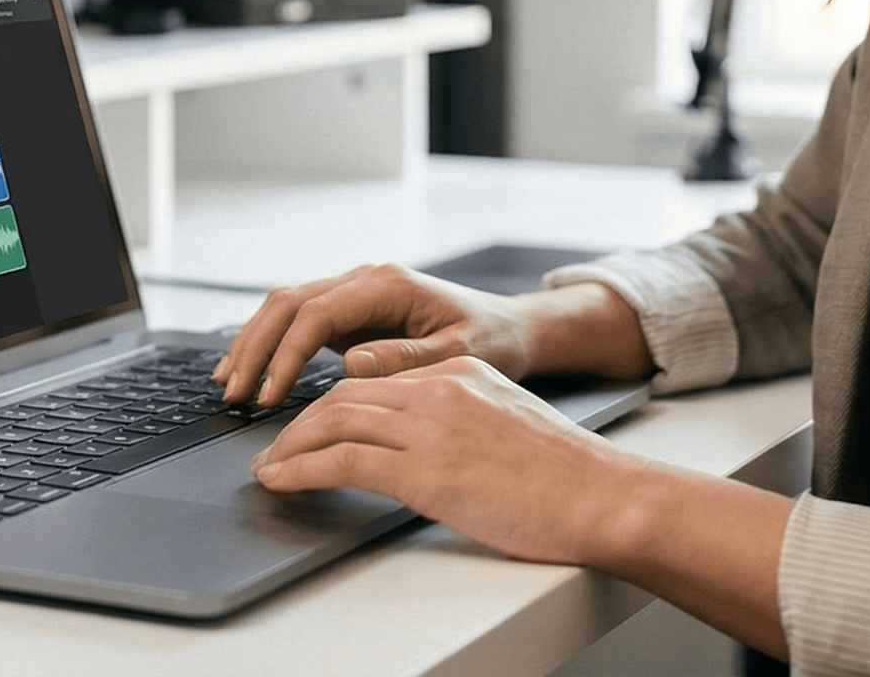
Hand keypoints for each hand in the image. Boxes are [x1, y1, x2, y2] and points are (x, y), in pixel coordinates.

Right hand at [211, 263, 555, 405]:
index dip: (286, 354)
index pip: (317, 313)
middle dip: (255, 347)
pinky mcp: (348, 313)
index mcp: (387, 284)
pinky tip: (251, 373)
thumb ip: (409, 359)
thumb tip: (354, 364)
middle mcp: (363, 281)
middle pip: (288, 303)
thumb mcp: (462, 355)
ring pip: (284, 308)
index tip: (270, 394)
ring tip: (229, 385)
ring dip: (253, 344)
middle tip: (233, 393)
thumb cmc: (491, 341)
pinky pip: (297, 323)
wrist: (507, 328)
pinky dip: (270, 346)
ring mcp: (353, 294)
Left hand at [248, 356, 637, 564]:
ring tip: (267, 470)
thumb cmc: (566, 477)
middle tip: (272, 450)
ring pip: (332, 421)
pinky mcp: (424, 469)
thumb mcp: (506, 425)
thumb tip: (429, 445)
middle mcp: (440, 388)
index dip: (330, 406)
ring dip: (288, 447)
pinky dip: (299, 470)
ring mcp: (430, 426)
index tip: (308, 429)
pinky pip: (341, 460)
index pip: (374, 380)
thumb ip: (461, 419)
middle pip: (344, 394)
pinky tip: (280, 483)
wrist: (602, 497)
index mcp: (460, 372)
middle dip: (298, 424)